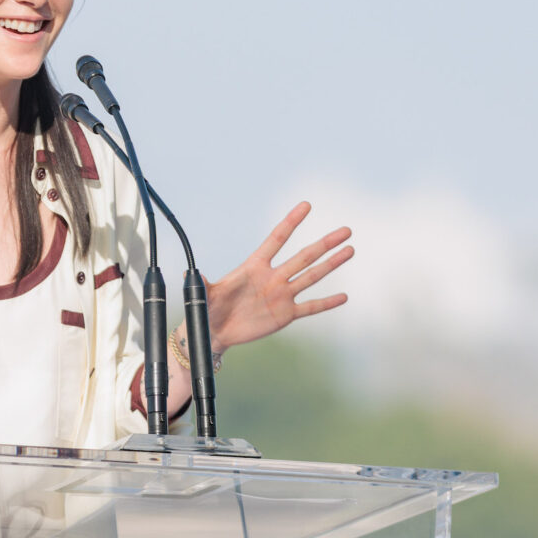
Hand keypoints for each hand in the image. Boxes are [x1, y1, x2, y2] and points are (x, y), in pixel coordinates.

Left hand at [206, 201, 351, 349]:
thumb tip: (187, 272)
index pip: (277, 239)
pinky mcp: (286, 314)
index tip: (306, 205)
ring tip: (350, 250)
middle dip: (325, 243)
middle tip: (346, 230)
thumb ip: (203, 283)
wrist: (216, 331)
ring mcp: (282, 295)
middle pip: (304, 256)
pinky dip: (326, 302)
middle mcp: (273, 277)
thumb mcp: (206, 295)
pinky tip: (344, 297)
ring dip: (331, 264)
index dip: (291, 222)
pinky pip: (310, 307)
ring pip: (312, 276)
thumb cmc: (210, 308)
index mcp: (255, 266)